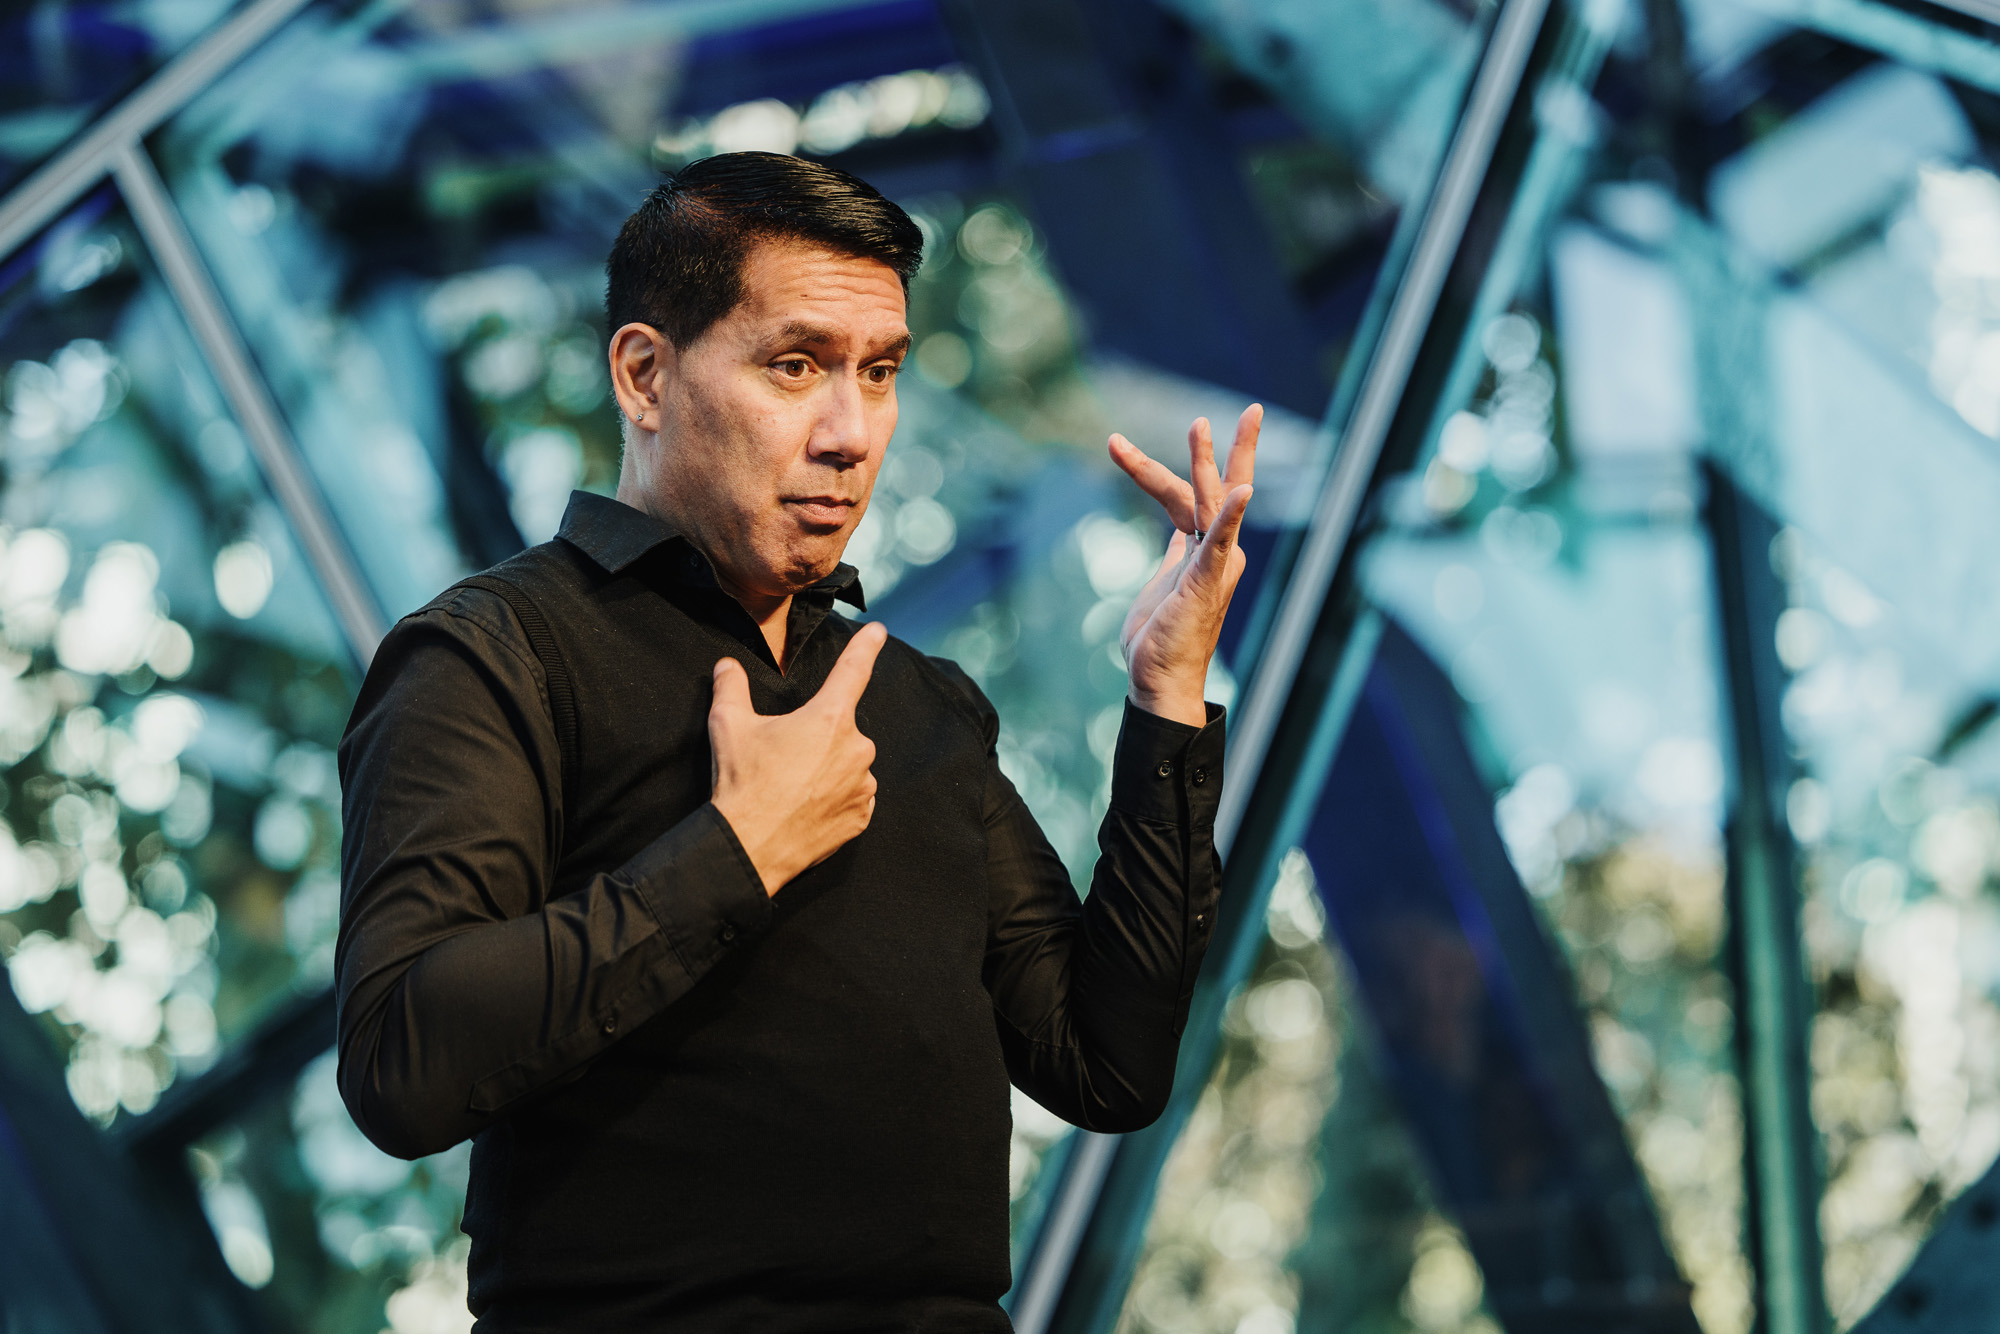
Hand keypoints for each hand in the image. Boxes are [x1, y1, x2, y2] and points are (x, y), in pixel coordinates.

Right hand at [708, 622, 885, 894]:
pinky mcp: (861, 817)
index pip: (853, 670)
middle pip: (840, 730)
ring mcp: (863, 786)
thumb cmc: (742, 783)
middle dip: (817, 738)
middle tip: (783, 759)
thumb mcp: (728, 725)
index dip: (866, 646)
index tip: (879, 631)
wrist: (749, 848)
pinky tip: (807, 807)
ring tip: (791, 788)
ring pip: (848, 765)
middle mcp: (856, 749)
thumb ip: (730, 687)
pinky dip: (835, 798)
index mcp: (829, 718)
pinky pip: (853, 798)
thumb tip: (726, 666)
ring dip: (827, 770)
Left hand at [1108, 406, 1258, 727]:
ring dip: (1205, 464)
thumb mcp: (1165, 582)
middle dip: (1222, 449)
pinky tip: (1242, 492)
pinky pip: (1220, 543)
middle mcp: (1215, 552)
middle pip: (1215, 489)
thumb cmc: (1161, 638)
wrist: (1160, 679)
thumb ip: (1176, 553)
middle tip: (1243, 410)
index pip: (1185, 496)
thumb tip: (1177, 531)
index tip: (1122, 444)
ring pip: (1209, 503)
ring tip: (1200, 425)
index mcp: (1202, 549)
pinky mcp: (1207, 581)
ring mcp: (1214, 565)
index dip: (1153, 469)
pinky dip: (1230, 516)